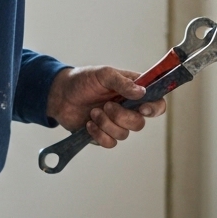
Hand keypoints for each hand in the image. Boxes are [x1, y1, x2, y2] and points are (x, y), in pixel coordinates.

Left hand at [45, 66, 167, 147]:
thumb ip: (123, 83)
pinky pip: (110, 143)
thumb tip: (142, 92)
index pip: (156, 102)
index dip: (154, 108)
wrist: (60, 96)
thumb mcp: (103, 74)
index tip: (142, 108)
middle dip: (122, 117)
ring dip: (106, 124)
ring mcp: (116, 123)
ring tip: (93, 112)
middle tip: (106, 106)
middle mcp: (128, 108)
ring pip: (124, 134)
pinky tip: (88, 124)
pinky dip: (99, 134)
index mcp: (133, 91)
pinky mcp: (104, 135)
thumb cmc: (83, 80)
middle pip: (139, 123)